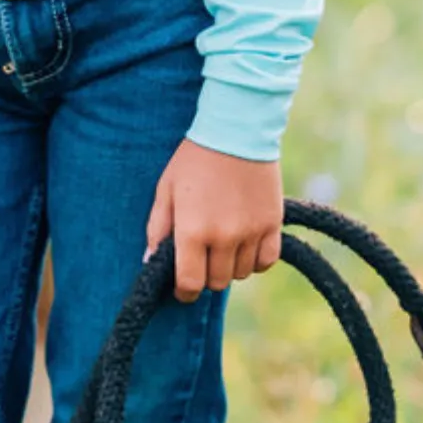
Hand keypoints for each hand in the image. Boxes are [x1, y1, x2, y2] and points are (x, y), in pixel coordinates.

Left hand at [145, 138, 283, 302]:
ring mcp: (251, 232)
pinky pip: (266, 262)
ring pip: (240, 273)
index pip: (190, 283)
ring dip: (229, 266)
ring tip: (222, 244)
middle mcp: (223, 237)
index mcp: (192, 230)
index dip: (184, 292)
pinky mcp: (272, 224)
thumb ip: (158, 228)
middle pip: (216, 282)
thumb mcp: (166, 189)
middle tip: (200, 258)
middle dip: (205, 276)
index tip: (182, 288)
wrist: (236, 130)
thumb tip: (150, 261)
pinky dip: (255, 260)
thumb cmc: (194, 159)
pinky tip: (245, 245)